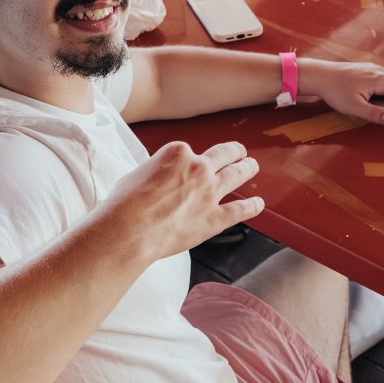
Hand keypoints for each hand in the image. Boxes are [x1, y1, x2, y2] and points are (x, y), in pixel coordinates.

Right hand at [102, 139, 264, 264]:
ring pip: (237, 174)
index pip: (190, 152)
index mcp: (178, 153)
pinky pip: (240, 209)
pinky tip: (259, 204)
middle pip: (223, 154)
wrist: (129, 230)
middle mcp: (198, 167)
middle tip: (239, 152)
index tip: (187, 167)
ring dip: (248, 168)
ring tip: (253, 166)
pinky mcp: (215, 218)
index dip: (188, 160)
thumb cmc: (125, 204)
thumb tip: (160, 181)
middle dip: (234, 152)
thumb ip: (157, 173)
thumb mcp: (138, 174)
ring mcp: (210, 192)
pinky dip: (252, 206)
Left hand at [303, 59, 383, 126]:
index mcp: (380, 80)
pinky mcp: (367, 68)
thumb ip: (374, 114)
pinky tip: (365, 94)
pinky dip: (379, 90)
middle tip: (368, 107)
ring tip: (363, 100)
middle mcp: (380, 71)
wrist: (320, 76)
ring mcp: (373, 67)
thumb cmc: (336, 92)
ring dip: (383, 96)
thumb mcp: (355, 108)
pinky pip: (382, 79)